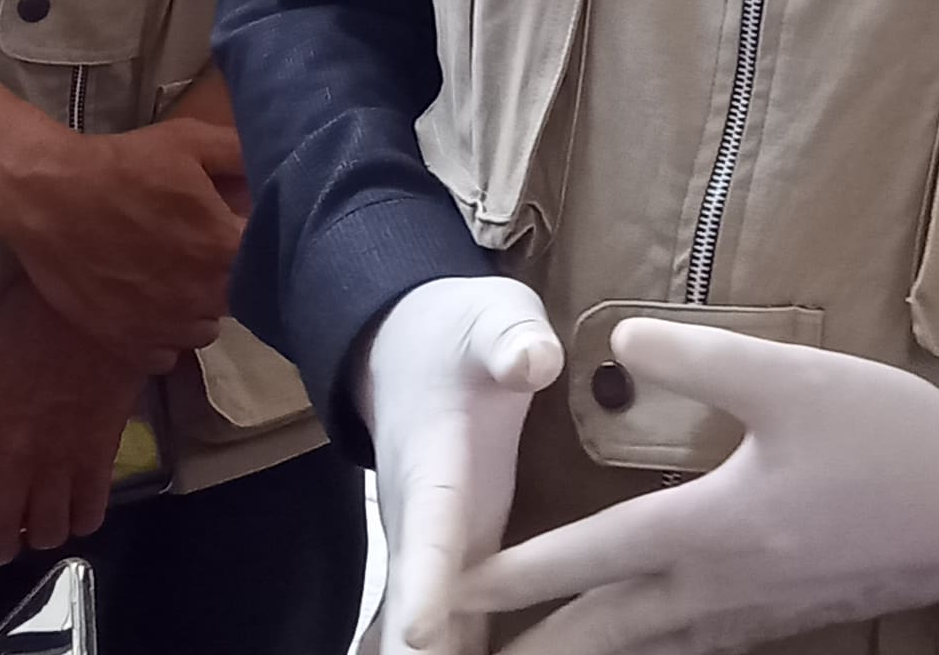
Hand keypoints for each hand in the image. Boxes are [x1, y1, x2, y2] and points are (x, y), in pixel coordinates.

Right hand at [0, 121, 248, 354]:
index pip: (266, 260)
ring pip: (204, 330)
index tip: (235, 229)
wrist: (49, 197)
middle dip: (226, 277)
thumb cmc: (123, 165)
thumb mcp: (189, 141)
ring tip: (175, 278)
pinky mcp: (127, 343)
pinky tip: (149, 306)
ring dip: (198, 309)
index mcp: (224, 248)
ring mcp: (163, 326)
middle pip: (236, 298)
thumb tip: (276, 167)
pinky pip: (165, 355)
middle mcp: (201, 297)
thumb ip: (241, 154)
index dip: (253, 244)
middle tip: (201, 249)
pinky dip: (163, 336)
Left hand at [0, 283, 151, 588]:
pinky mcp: (100, 453)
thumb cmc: (27, 316)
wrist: (98, 302)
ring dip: (34, 536)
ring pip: (44, 533)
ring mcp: (60, 459)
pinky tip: (73, 509)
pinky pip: (90, 513)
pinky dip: (79, 522)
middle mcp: (14, 456)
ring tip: (33, 522)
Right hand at [360, 276, 562, 654]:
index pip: (428, 525)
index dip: (426, 581)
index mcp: (432, 460)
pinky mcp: (453, 563)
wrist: (404, 347)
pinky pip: (453, 628)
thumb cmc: (458, 333)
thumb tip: (533, 359)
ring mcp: (431, 548)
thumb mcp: (491, 317)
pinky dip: (459, 654)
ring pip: (426, 629)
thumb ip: (509, 336)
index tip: (420, 633)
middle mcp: (419, 519)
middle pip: (414, 604)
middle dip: (420, 653)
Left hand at [456, 321, 938, 654]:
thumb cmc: (888, 438)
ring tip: (539, 654)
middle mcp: (723, 585)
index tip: (458, 588)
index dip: (520, 572)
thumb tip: (621, 341)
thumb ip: (700, 361)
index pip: (593, 556)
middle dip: (540, 641)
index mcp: (715, 527)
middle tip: (470, 646)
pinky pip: (695, 644)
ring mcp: (756, 611)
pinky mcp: (787, 617)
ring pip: (650, 645)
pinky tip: (642, 640)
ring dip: (590, 651)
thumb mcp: (791, 380)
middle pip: (608, 627)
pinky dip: (650, 648)